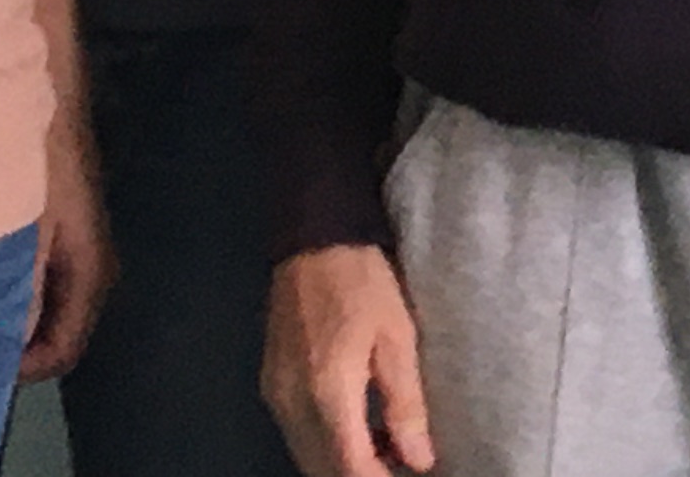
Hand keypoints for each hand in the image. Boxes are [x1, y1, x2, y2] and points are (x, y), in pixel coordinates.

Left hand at [20, 106, 113, 380]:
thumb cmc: (28, 155)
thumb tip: (2, 351)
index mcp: (86, 270)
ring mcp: (66, 238)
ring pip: (33, 297)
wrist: (35, 82)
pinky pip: (23, 269)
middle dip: (1, 341)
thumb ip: (16, 292)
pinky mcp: (46, 217)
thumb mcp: (18, 229)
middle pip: (47, 327)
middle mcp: (83, 262)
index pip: (60, 351)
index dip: (16, 371)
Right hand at [265, 242, 433, 476]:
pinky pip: (295, 433)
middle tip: (399, 462)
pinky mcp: (270, 384)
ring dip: (341, 463)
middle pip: (321, 470)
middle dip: (360, 474)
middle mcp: (292, 404)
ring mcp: (275, 395)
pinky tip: (356, 428)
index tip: (409, 474)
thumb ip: (405, 403)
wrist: (313, 237)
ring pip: (305, 455)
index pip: (349, 468)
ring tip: (385, 449)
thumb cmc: (364, 281)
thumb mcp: (397, 337)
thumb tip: (419, 460)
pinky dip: (323, 443)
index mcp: (327, 393)